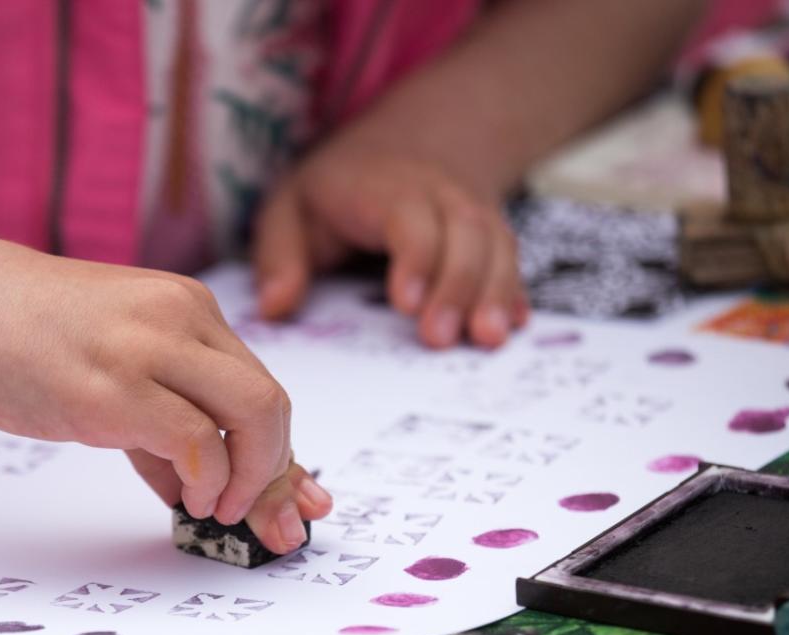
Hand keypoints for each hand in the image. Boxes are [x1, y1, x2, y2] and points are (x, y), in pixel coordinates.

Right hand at [0, 234, 329, 553]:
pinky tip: (189, 499)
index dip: (281, 455)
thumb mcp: (106, 362)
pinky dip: (208, 480)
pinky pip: (194, 440)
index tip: (294, 499)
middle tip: (266, 519)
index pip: (258, 388)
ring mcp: (144, 350)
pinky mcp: (106, 389)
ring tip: (219, 511)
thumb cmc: (13, 328)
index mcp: (185, 308)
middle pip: (270, 404)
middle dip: (280, 475)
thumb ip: (156, 421)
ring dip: (251, 481)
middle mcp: (178, 319)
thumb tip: (195, 486)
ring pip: (253, 416)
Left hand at [253, 121, 528, 348]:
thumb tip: (274, 308)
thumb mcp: (291, 205)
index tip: (404, 303)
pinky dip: (514, 290)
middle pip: (463, 232)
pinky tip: (514, 324)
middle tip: (439, 339)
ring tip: (488, 340)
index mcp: (383, 188)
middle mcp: (439, 195)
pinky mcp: (492, 233)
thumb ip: (279, 255)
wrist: (409, 139)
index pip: (409, 217)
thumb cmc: (337, 187)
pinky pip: (511, 257)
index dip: (414, 256)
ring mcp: (472, 212)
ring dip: (494, 292)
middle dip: (456, 286)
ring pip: (496, 244)